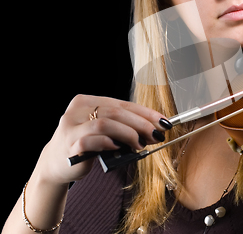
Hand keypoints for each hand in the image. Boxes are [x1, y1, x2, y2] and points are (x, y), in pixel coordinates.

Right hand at [36, 94, 168, 184]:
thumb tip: (155, 128)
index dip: (146, 113)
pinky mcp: (69, 144)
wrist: (56, 164)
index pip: (123, 104)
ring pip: (105, 123)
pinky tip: (117, 147)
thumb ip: (123, 125)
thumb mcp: (105, 131)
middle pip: (116, 112)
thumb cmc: (86, 145)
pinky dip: (108, 143)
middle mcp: (78, 110)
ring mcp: (71, 126)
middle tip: (156, 135)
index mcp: (87, 101)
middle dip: (141, 124)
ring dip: (128, 134)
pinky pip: (91, 140)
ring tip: (140, 144)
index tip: (163, 122)